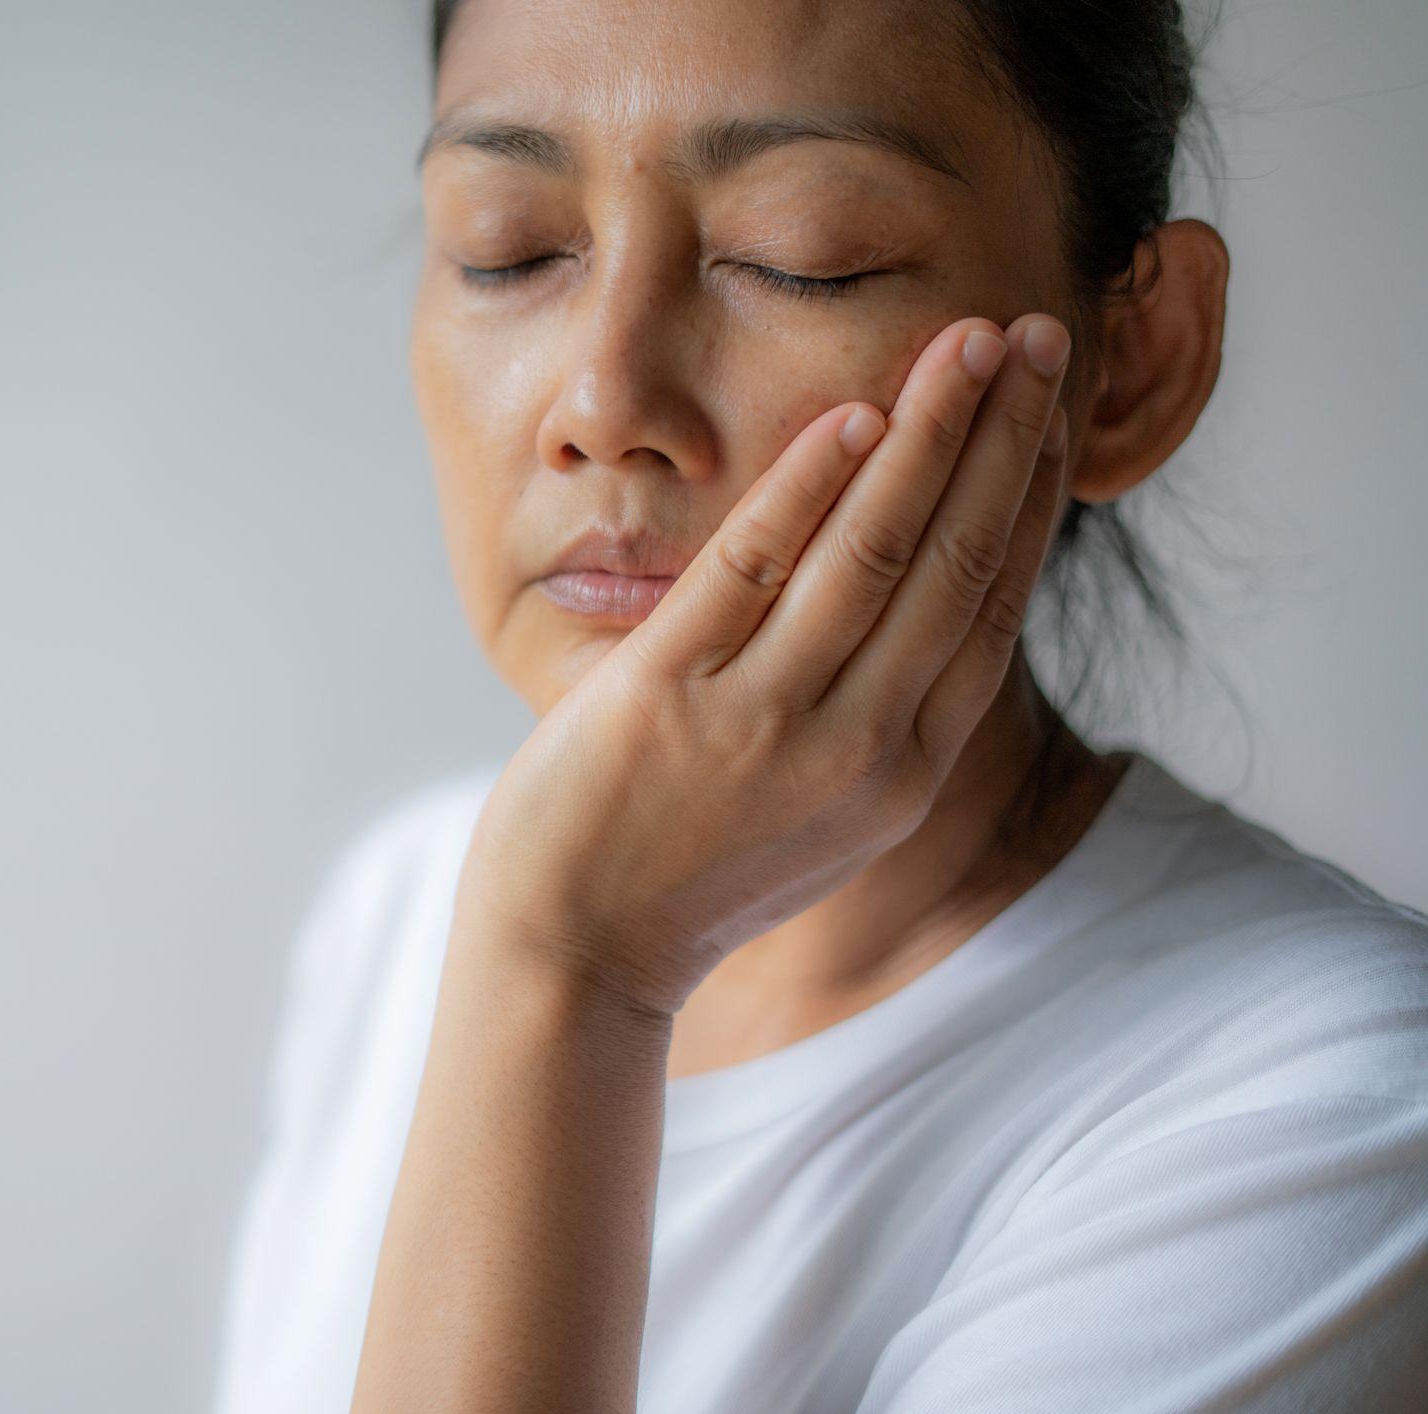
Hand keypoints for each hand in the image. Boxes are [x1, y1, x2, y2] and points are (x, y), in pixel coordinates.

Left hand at [454, 313, 1073, 1018]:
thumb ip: (874, 720)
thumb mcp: (817, 815)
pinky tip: (851, 417)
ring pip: (874, 553)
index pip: (990, 607)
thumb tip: (915, 608)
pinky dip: (807, 489)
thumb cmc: (688, 874)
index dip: (1029, 495)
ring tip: (966, 342)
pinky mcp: (669, 698)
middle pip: (955, 562)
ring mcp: (763, 723)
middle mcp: (856, 750)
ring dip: (930, 435)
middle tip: (1034, 332)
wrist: (574, 957)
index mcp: (902, 774)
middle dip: (1002, 437)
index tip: (1050, 407)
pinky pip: (754, 572)